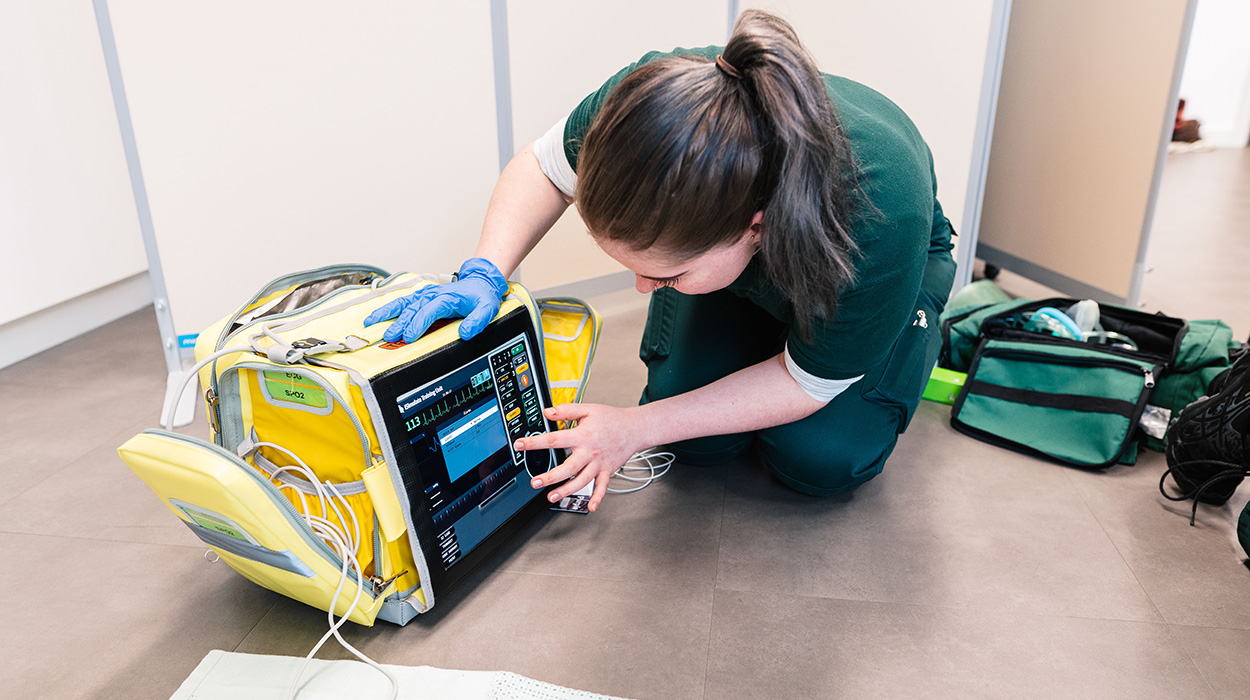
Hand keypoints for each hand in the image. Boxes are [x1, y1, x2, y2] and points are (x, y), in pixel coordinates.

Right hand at [363, 258, 507, 342]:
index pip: (429, 312)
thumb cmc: (481, 296)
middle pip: (412, 310)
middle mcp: (432, 295)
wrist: (480, 282)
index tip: (409, 337)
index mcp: (446, 298)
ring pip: (403, 304)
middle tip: (390, 336)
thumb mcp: (487, 309)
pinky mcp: (421, 297)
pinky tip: (377, 316)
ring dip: (387, 313)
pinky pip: (402, 302)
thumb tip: (465, 333)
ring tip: (371, 322)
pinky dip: (388, 308)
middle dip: (400, 323)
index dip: (418, 324)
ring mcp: (425, 295)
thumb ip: (477, 321)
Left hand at [515, 403, 647, 511]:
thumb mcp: (588, 409)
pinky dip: (597, 497)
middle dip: (550, 476)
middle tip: (535, 482)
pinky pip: (603, 487)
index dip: (535, 442)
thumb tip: (547, 412)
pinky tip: (590, 506)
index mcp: (582, 436)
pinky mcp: (607, 471)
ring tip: (552, 497)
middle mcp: (590, 452)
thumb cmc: (611, 418)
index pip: (554, 439)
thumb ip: (566, 410)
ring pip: (582, 480)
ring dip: (567, 490)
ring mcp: (599, 464)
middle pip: (568, 467)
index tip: (520, 445)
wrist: (634, 428)